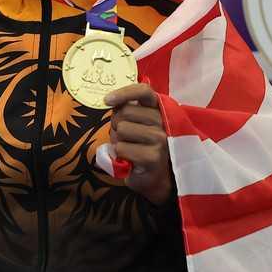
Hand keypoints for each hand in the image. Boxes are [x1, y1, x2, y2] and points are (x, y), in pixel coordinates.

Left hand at [104, 83, 175, 205]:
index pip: (144, 91)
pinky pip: (121, 148)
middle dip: (116, 125)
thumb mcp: (137, 125)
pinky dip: (119, 155)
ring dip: (117, 141)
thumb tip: (110, 101)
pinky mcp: (153, 157)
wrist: (155, 179)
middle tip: (125, 137)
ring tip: (129, 149)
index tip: (107, 100)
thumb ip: (128, 110)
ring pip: (121, 129)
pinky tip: (130, 160)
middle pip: (124, 112)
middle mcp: (164, 122)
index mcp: (160, 110)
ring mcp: (160, 139)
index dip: (124, 93)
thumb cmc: (141, 148)